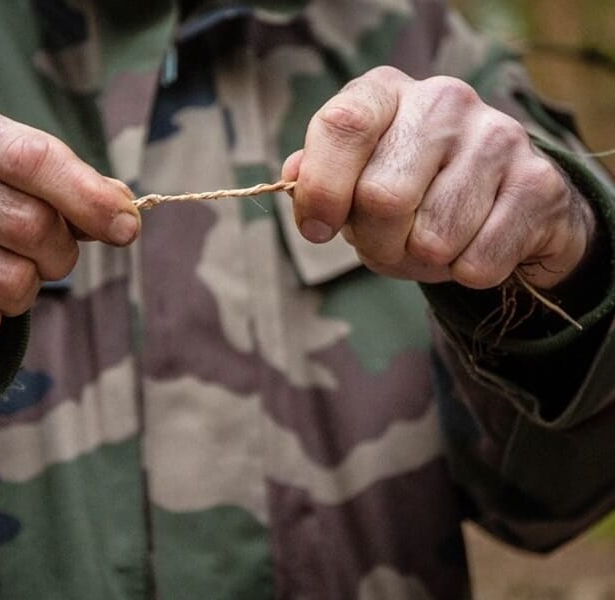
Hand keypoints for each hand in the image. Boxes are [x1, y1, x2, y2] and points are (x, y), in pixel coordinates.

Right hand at [0, 102, 139, 380]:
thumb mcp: (27, 188)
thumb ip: (80, 194)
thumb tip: (125, 213)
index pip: (32, 157)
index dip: (89, 198)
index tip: (126, 228)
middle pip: (28, 223)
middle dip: (58, 254)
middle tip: (48, 259)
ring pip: (6, 281)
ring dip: (22, 292)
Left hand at [283, 66, 594, 290]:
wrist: (505, 200)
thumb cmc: (413, 191)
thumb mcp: (356, 177)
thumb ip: (318, 177)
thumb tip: (293, 178)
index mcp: (386, 92)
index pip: (342, 126)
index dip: (321, 191)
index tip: (318, 230)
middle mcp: (444, 101)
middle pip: (383, 198)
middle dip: (376, 243)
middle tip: (387, 243)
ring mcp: (498, 137)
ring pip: (432, 240)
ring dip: (421, 263)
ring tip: (432, 243)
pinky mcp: (538, 183)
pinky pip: (477, 263)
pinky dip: (464, 274)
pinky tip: (474, 245)